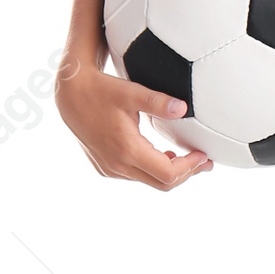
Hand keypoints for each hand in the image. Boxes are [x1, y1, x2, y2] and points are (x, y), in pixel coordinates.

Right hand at [54, 52, 212, 189]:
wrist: (70, 95)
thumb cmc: (101, 90)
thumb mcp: (130, 92)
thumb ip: (157, 101)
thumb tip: (183, 108)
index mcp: (127, 150)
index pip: (168, 173)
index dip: (190, 167)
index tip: (204, 155)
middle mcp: (118, 165)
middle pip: (162, 183)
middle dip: (186, 174)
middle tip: (205, 162)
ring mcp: (110, 169)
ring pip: (148, 180)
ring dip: (169, 172)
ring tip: (189, 159)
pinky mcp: (104, 167)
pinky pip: (134, 175)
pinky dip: (152, 170)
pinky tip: (163, 156)